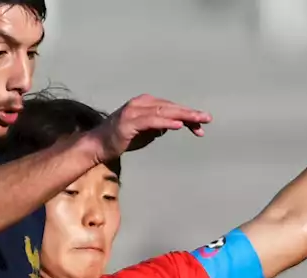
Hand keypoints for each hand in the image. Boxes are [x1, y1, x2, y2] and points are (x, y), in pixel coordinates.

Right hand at [89, 95, 212, 160]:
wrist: (99, 145)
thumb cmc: (123, 138)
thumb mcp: (147, 132)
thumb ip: (160, 126)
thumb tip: (175, 123)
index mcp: (146, 104)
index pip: (171, 108)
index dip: (188, 116)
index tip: (203, 125)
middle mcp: (140, 104)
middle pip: (170, 107)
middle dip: (190, 113)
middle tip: (207, 118)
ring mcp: (134, 112)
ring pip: (163, 112)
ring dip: (182, 115)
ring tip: (197, 120)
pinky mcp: (129, 122)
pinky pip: (151, 121)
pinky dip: (166, 122)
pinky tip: (178, 125)